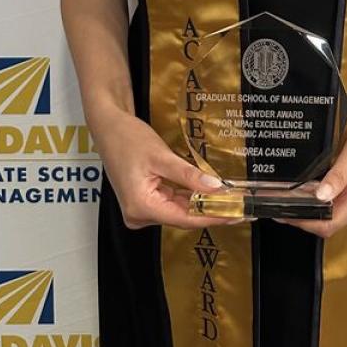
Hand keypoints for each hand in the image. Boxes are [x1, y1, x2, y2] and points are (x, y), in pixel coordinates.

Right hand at [93, 109, 237, 230]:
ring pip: (178, 210)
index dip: (212, 217)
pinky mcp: (144, 201)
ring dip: (200, 202)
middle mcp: (139, 214)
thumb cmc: (127, 139)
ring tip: (227, 198)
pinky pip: (171, 202)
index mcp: (140, 207)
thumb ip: (189, 175)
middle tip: (237, 204)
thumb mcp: (162, 156)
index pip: (184, 219)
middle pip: (182, 216)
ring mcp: (140, 209)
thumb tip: (215, 188)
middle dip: (209, 209)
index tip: (234, 214)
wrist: (109, 127)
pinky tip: (206, 191)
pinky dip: (188, 196)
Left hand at [274, 102, 346, 237]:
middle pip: (330, 224)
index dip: (303, 223)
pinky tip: (316, 192)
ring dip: (315, 211)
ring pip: (335, 218)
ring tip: (294, 195)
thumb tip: (320, 197)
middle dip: (305, 216)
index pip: (328, 224)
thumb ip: (338, 175)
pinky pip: (343, 210)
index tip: (283, 213)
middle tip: (282, 200)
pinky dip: (327, 205)